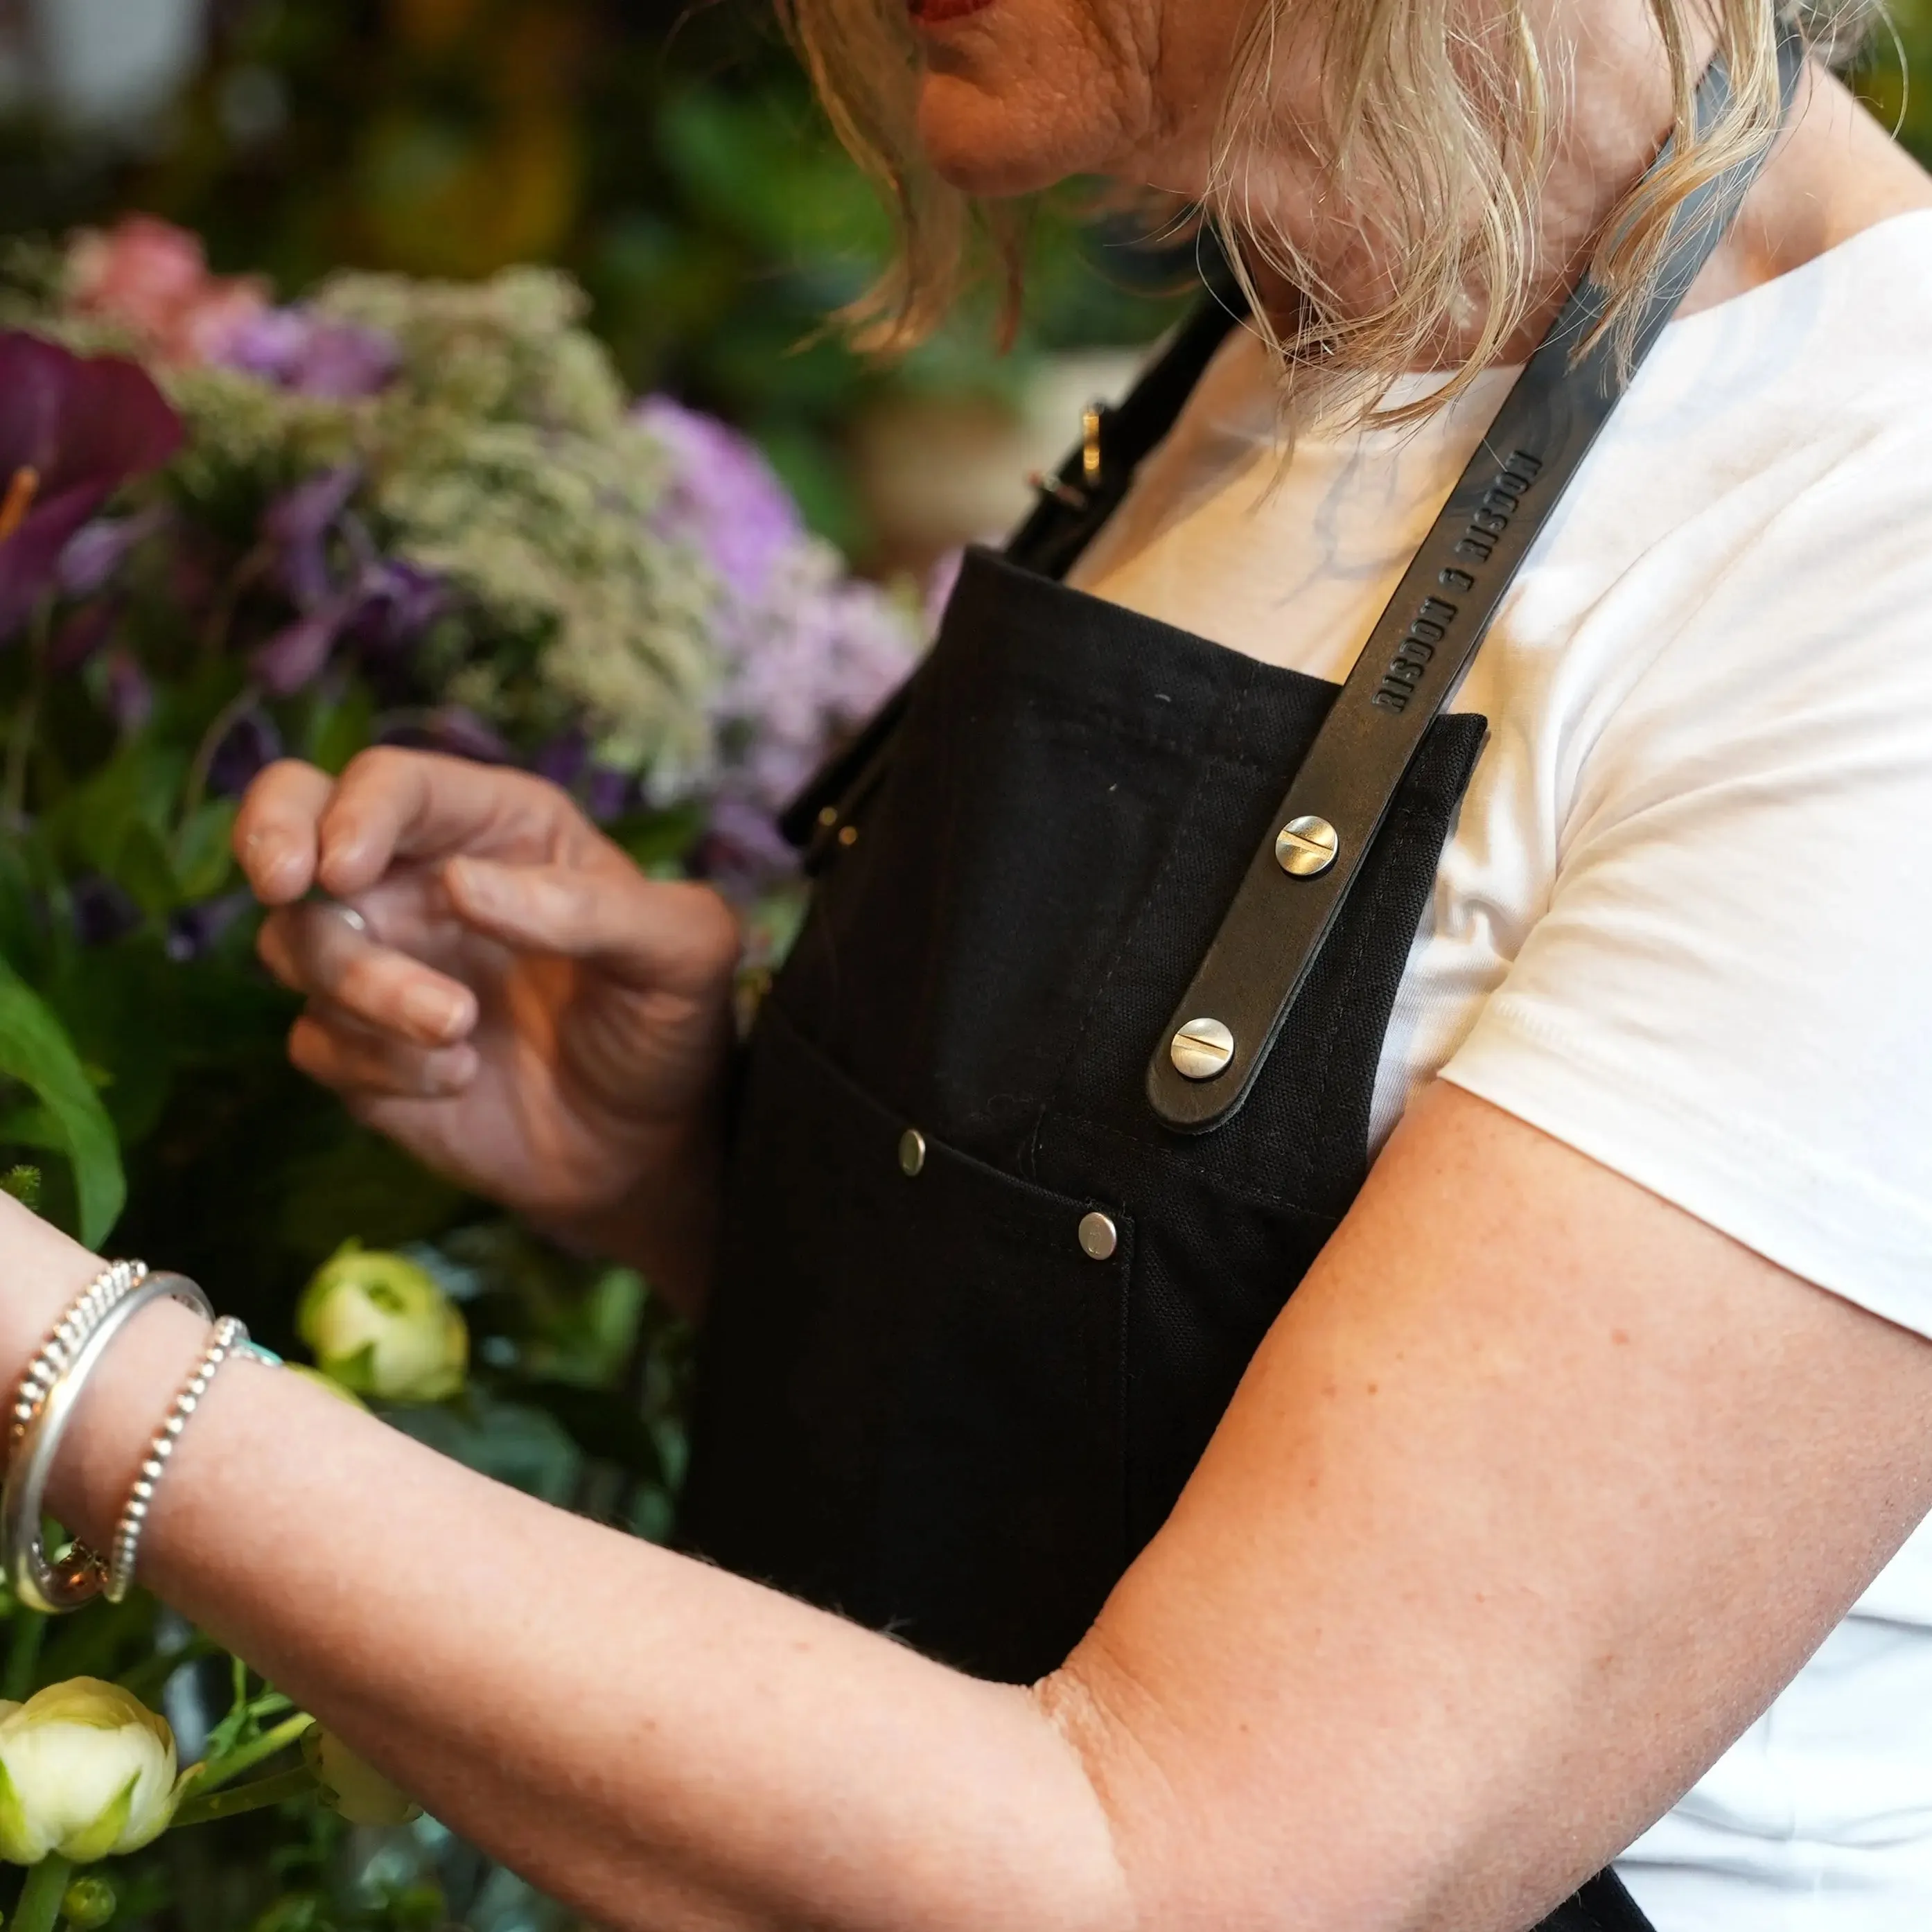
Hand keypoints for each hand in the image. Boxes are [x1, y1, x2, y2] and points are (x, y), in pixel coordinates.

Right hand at [234, 750, 740, 1295]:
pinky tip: (458, 1078)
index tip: (345, 867)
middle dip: (269, 835)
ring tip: (460, 1027)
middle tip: (285, 882)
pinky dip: (375, 1063)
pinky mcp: (361, 1051)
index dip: (355, 811)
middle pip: (295, 821)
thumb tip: (463, 882)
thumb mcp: (682, 952)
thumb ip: (593, 909)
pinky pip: (316, 1041)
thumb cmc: (670, 1024)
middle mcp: (422, 881)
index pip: (394, 784)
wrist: (651, 1144)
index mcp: (497, 828)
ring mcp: (384, 964)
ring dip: (365, 987)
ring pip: (297, 943)